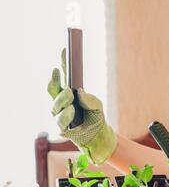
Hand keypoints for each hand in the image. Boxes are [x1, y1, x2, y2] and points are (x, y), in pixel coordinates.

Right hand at [47, 49, 116, 164]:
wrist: (98, 136)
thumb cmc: (96, 117)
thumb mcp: (97, 104)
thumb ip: (90, 98)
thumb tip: (79, 91)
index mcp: (68, 93)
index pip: (64, 76)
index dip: (63, 63)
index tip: (65, 50)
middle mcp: (61, 102)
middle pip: (52, 89)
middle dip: (54, 80)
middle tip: (58, 74)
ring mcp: (59, 114)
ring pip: (55, 104)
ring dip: (62, 99)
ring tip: (70, 94)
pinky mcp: (61, 127)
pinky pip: (60, 120)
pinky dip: (66, 115)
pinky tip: (72, 111)